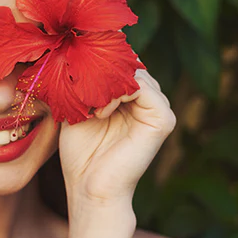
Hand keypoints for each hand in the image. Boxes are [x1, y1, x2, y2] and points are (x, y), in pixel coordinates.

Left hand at [59, 68, 175, 210]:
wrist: (89, 188)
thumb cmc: (80, 153)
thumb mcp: (78, 108)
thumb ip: (85, 82)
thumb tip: (80, 49)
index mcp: (133, 98)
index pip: (122, 62)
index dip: (99, 61)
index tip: (74, 71)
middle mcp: (149, 101)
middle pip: (130, 63)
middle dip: (102, 69)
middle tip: (79, 87)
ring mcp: (159, 110)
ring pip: (136, 72)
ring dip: (107, 82)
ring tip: (89, 105)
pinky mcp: (163, 120)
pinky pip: (144, 87)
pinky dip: (119, 93)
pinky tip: (101, 112)